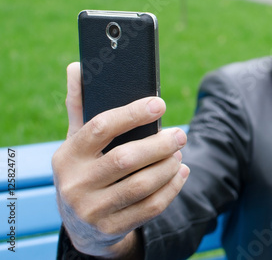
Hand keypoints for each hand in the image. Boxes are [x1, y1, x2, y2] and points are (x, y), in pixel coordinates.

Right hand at [52, 62, 189, 257]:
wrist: (80, 224)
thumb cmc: (84, 169)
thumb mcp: (76, 141)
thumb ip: (80, 106)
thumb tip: (77, 67)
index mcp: (67, 155)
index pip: (100, 127)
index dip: (132, 114)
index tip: (160, 104)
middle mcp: (75, 183)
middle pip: (125, 159)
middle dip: (159, 144)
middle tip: (180, 134)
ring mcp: (92, 210)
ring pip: (140, 185)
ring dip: (168, 167)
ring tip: (179, 153)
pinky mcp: (111, 228)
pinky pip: (150, 207)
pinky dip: (171, 188)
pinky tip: (180, 174)